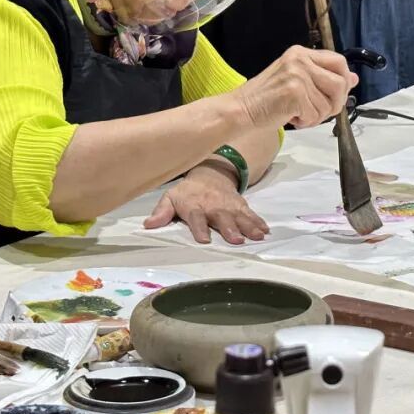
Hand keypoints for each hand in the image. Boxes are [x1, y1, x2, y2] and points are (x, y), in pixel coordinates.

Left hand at [144, 168, 269, 244]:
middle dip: (229, 228)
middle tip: (236, 240)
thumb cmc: (187, 192)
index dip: (199, 228)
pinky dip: (258, 221)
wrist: (209, 173)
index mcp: (194, 206)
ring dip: (248, 226)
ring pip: (239, 216)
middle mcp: (213, 206)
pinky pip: (250, 213)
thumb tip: (148, 225)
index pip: (196, 217)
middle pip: (221, 217)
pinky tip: (265, 230)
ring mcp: (228, 205)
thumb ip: (162, 212)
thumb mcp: (171, 198)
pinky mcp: (240, 205)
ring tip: (256, 236)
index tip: (204, 239)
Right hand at [231, 45, 356, 129]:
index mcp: (301, 53)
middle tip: (319, 111)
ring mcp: (297, 75)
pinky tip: (292, 118)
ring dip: (317, 116)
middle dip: (335, 103)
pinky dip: (306, 122)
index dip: (344, 81)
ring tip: (300, 114)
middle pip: (340, 83)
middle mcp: (300, 60)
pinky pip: (316, 114)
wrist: (241, 109)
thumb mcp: (298, 81)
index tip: (336, 95)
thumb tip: (353, 78)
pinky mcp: (294, 92)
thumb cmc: (267, 99)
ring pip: (329, 103)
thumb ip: (323, 78)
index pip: (339, 61)